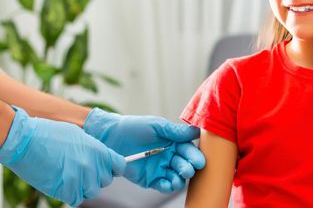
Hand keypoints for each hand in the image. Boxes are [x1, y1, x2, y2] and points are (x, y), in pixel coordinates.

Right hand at [0, 107, 124, 206]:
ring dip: (83, 187)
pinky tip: (62, 184)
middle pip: (105, 181)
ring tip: (70, 177)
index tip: (109, 169)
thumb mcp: (79, 136)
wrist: (26, 141)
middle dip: (96, 178)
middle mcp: (93, 165)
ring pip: (91, 192)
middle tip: (81, 171)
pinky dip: (70, 194)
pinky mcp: (66, 191)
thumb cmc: (50, 134)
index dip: (115, 168)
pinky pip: (76, 199)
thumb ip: (93, 149)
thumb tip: (100, 158)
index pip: (120, 166)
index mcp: (99, 150)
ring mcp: (81, 179)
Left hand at [84, 108, 205, 192]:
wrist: (112, 138)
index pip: (188, 150)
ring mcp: (161, 168)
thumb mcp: (157, 125)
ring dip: (180, 180)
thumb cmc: (135, 127)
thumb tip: (196, 131)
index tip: (199, 161)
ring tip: (178, 180)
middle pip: (184, 165)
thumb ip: (176, 131)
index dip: (194, 156)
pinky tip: (168, 184)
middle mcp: (170, 156)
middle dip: (188, 168)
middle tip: (188, 170)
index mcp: (174, 142)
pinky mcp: (151, 179)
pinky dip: (167, 186)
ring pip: (176, 177)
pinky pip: (163, 185)